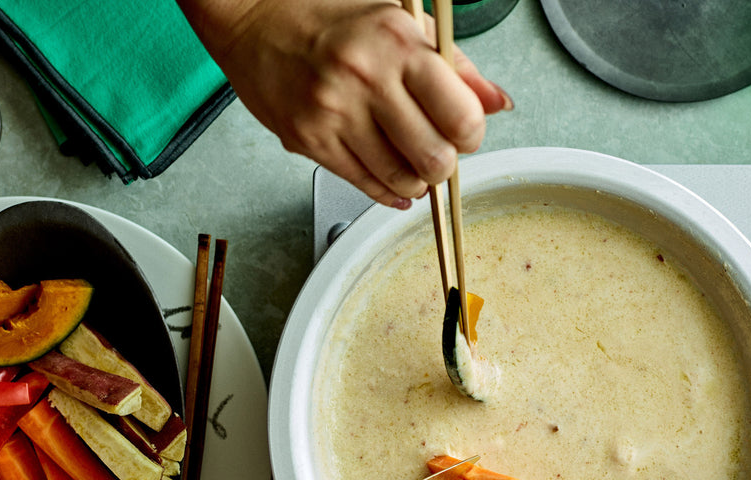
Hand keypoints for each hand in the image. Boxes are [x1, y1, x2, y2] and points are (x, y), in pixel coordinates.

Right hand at [180, 0, 512, 208]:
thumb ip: (454, 65)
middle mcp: (365, 79)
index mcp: (396, 44)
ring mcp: (333, 114)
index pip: (460, 115)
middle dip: (444, 164)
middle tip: (438, 153)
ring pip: (399, 180)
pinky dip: (387, 191)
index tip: (465, 132)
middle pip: (434, 158)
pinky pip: (363, 185)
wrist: (254, 19)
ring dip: (415, 182)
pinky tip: (393, 181)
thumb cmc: (329, 16)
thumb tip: (495, 103)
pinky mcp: (308, 141)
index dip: (472, 134)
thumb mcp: (402, 22)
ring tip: (412, 164)